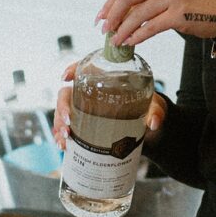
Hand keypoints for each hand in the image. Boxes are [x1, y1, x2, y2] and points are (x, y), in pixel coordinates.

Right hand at [52, 63, 167, 150]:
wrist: (145, 129)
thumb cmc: (147, 108)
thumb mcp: (154, 105)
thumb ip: (156, 110)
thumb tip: (154, 123)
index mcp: (104, 81)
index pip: (84, 70)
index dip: (72, 70)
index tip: (66, 77)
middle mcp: (89, 95)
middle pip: (66, 96)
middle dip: (62, 109)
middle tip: (68, 123)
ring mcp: (83, 112)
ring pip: (62, 115)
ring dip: (59, 127)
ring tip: (65, 140)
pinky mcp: (82, 128)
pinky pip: (66, 131)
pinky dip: (62, 139)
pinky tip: (64, 147)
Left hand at [96, 0, 215, 45]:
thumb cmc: (196, 0)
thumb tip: (120, 13)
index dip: (109, 1)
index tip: (101, 15)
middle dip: (111, 15)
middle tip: (104, 29)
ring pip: (137, 14)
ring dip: (122, 30)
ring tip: (115, 41)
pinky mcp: (179, 14)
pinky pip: (150, 27)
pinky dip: (137, 37)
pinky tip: (130, 42)